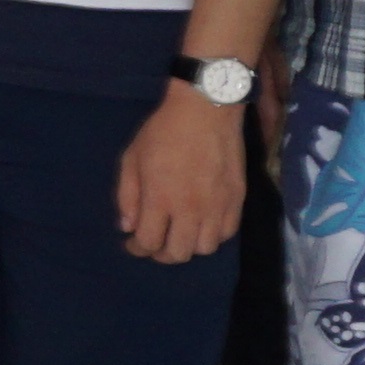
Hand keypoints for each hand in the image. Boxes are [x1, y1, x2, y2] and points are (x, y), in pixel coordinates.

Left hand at [118, 86, 245, 263]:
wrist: (206, 110)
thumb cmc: (162, 132)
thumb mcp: (131, 159)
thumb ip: (126, 197)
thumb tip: (128, 228)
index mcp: (160, 199)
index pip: (148, 242)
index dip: (136, 249)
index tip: (131, 244)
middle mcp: (191, 209)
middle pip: (178, 253)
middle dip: (161, 254)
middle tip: (154, 243)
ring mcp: (218, 206)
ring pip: (205, 248)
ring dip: (188, 246)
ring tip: (179, 234)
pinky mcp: (237, 199)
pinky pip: (227, 233)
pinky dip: (212, 235)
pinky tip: (202, 225)